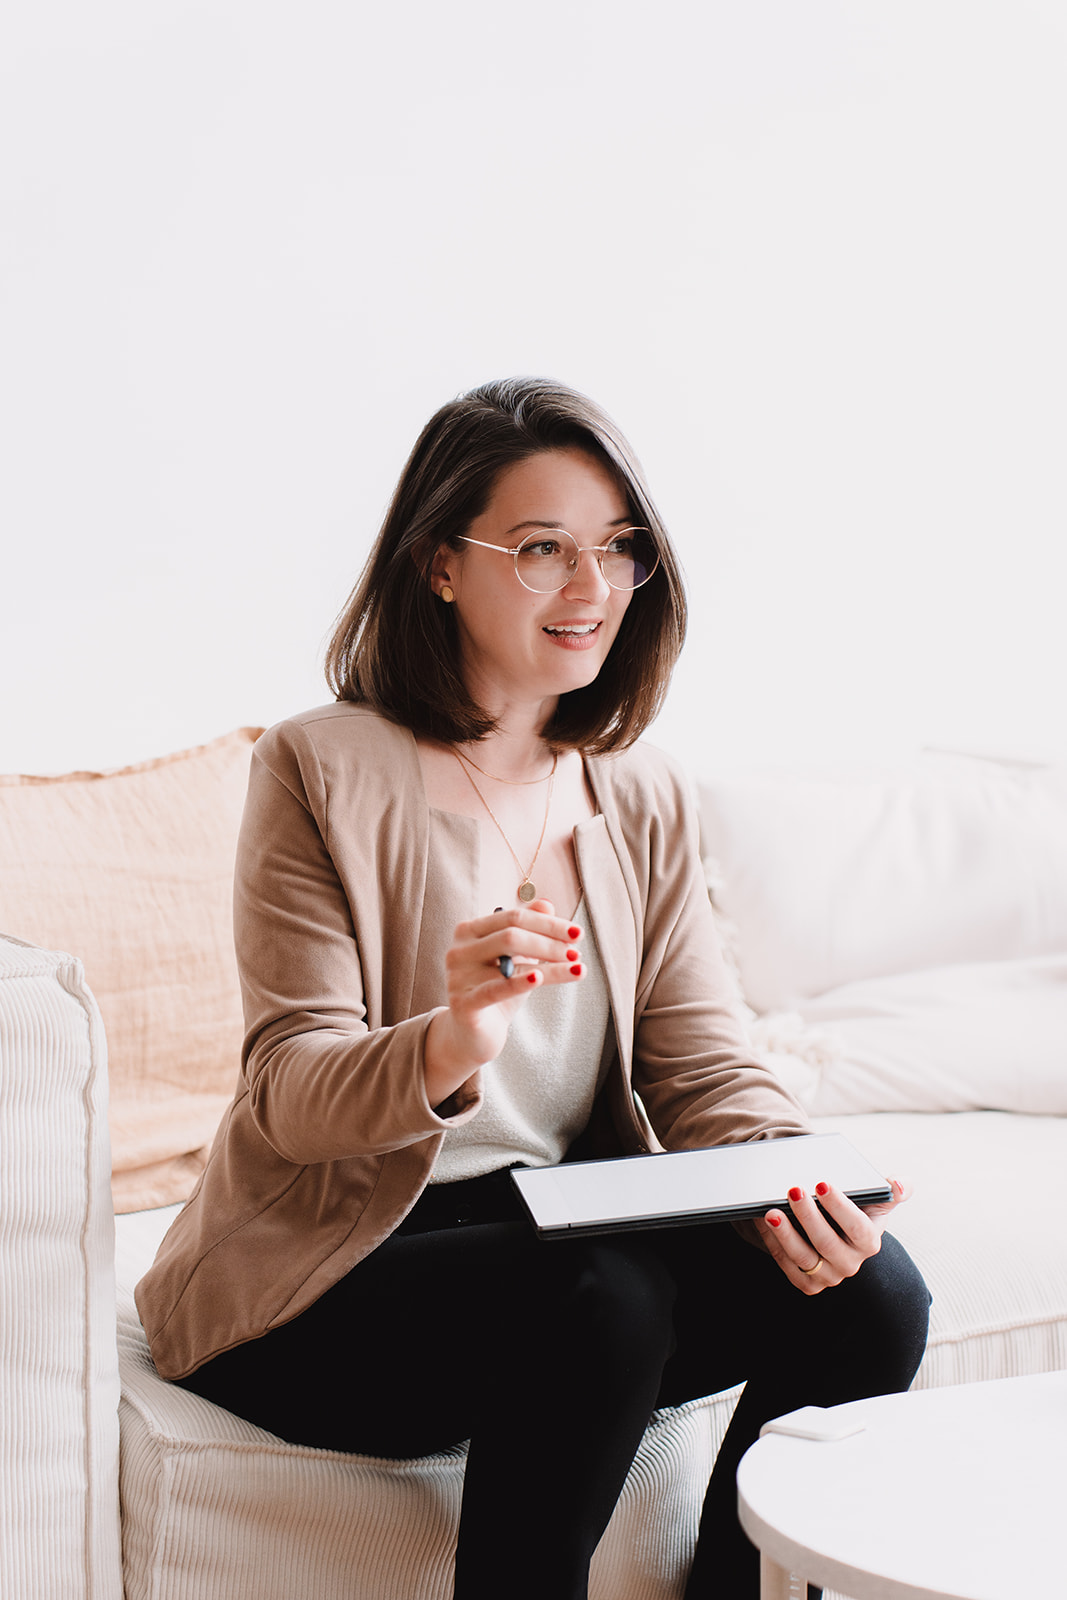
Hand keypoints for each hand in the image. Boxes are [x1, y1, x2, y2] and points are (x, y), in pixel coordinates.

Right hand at [424, 900, 583, 1105]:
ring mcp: (457, 977)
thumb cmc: (497, 990)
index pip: (513, 917)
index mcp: (468, 931)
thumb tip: (548, 904)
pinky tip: (540, 977)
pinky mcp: (462, 1004)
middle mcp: (458, 950)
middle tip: (577, 951)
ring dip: (549, 963)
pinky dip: (520, 982)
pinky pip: (495, 989)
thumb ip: (529, 930)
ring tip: (576, 966)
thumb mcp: (517, 959)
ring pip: (510, 962)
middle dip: (550, 942)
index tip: (577, 933)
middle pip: (511, 935)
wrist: (473, 1035)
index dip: (548, 923)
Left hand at [752, 1177, 910, 1295]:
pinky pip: (788, 1266)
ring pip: (804, 1257)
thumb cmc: (855, 1210)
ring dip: (785, 1233)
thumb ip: (893, 1190)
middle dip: (808, 1216)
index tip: (821, 1183)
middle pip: (827, 1243)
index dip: (840, 1206)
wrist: (834, 1229)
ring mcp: (828, 1276)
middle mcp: (851, 1264)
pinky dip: (774, 1244)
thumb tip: (901, 1185)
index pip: (858, 1227)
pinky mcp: (808, 1284)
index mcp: (869, 1242)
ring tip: (771, 1210)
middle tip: (792, 1190)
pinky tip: (763, 1222)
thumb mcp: (876, 1200)